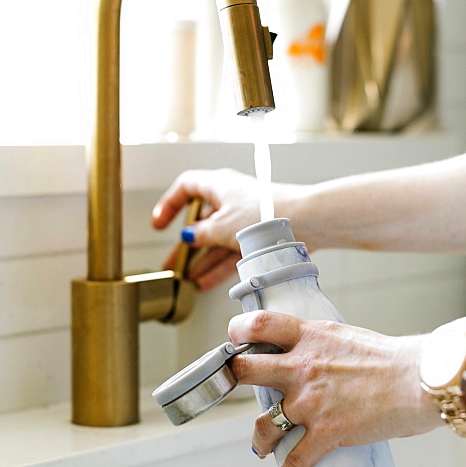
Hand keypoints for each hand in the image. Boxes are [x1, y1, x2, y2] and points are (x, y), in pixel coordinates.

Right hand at [151, 169, 258, 289]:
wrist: (306, 220)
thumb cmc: (266, 213)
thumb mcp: (222, 226)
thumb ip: (201, 234)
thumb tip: (188, 237)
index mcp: (218, 185)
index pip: (186, 188)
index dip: (170, 204)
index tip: (160, 224)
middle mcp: (230, 199)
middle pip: (200, 221)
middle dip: (185, 245)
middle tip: (172, 263)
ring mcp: (244, 218)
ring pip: (216, 240)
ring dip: (202, 259)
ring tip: (188, 279)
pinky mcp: (258, 235)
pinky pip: (231, 251)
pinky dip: (219, 265)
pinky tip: (207, 281)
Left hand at [227, 310, 438, 466]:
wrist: (420, 380)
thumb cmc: (393, 358)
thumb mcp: (347, 336)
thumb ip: (321, 345)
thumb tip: (312, 354)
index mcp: (309, 337)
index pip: (260, 324)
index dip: (238, 331)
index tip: (235, 340)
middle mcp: (302, 367)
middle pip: (245, 370)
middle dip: (234, 381)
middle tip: (233, 389)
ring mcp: (311, 402)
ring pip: (263, 425)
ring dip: (259, 439)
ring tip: (261, 446)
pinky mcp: (326, 433)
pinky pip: (294, 462)